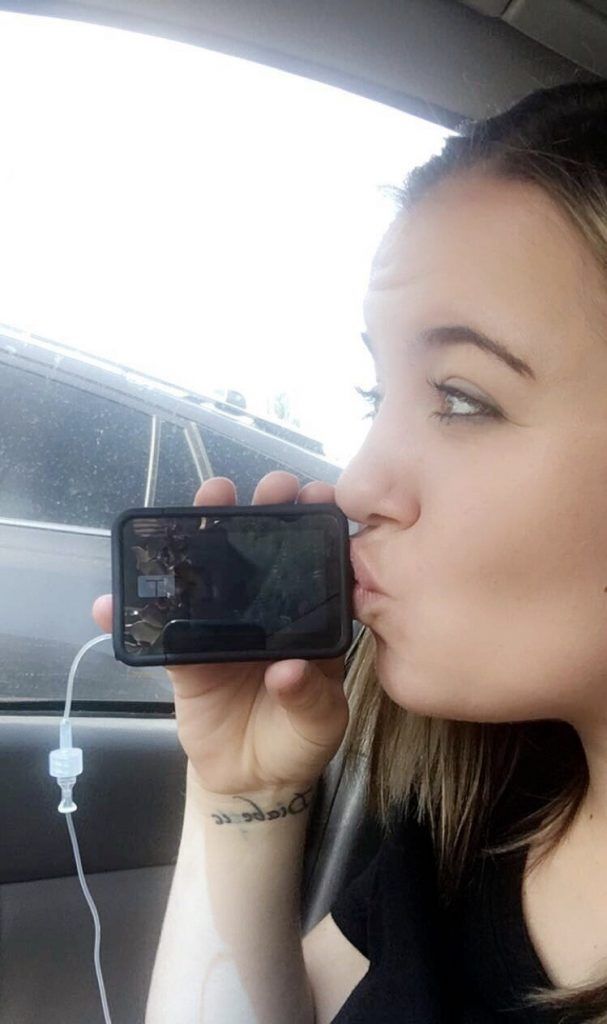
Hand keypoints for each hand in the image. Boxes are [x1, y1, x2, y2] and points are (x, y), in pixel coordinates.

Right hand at [92, 472, 348, 795]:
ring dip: (200, 535)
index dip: (313, 527)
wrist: (252, 780)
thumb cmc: (297, 742)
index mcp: (305, 621)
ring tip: (204, 500)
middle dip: (262, 513)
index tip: (314, 496)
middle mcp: (265, 613)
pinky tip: (112, 602)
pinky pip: (157, 630)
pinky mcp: (185, 655)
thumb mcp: (321, 723)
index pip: (310, 563)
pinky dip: (129, 616)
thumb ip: (310, 698)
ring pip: (209, 574)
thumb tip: (287, 670)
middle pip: (259, 553)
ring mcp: (221, 628)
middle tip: (269, 488)